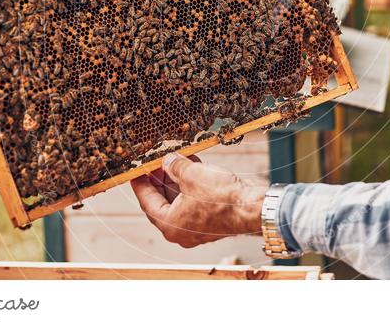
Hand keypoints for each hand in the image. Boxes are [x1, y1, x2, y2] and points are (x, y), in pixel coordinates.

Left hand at [131, 153, 266, 247]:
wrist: (253, 207)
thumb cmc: (222, 198)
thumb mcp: (191, 174)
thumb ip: (174, 166)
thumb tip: (168, 161)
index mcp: (170, 225)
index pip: (147, 202)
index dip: (141, 183)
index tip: (136, 172)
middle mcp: (181, 231)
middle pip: (163, 202)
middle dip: (161, 179)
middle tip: (157, 163)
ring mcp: (198, 228)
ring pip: (180, 201)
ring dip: (178, 180)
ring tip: (177, 159)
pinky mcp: (212, 221)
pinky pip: (195, 202)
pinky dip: (192, 186)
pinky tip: (194, 166)